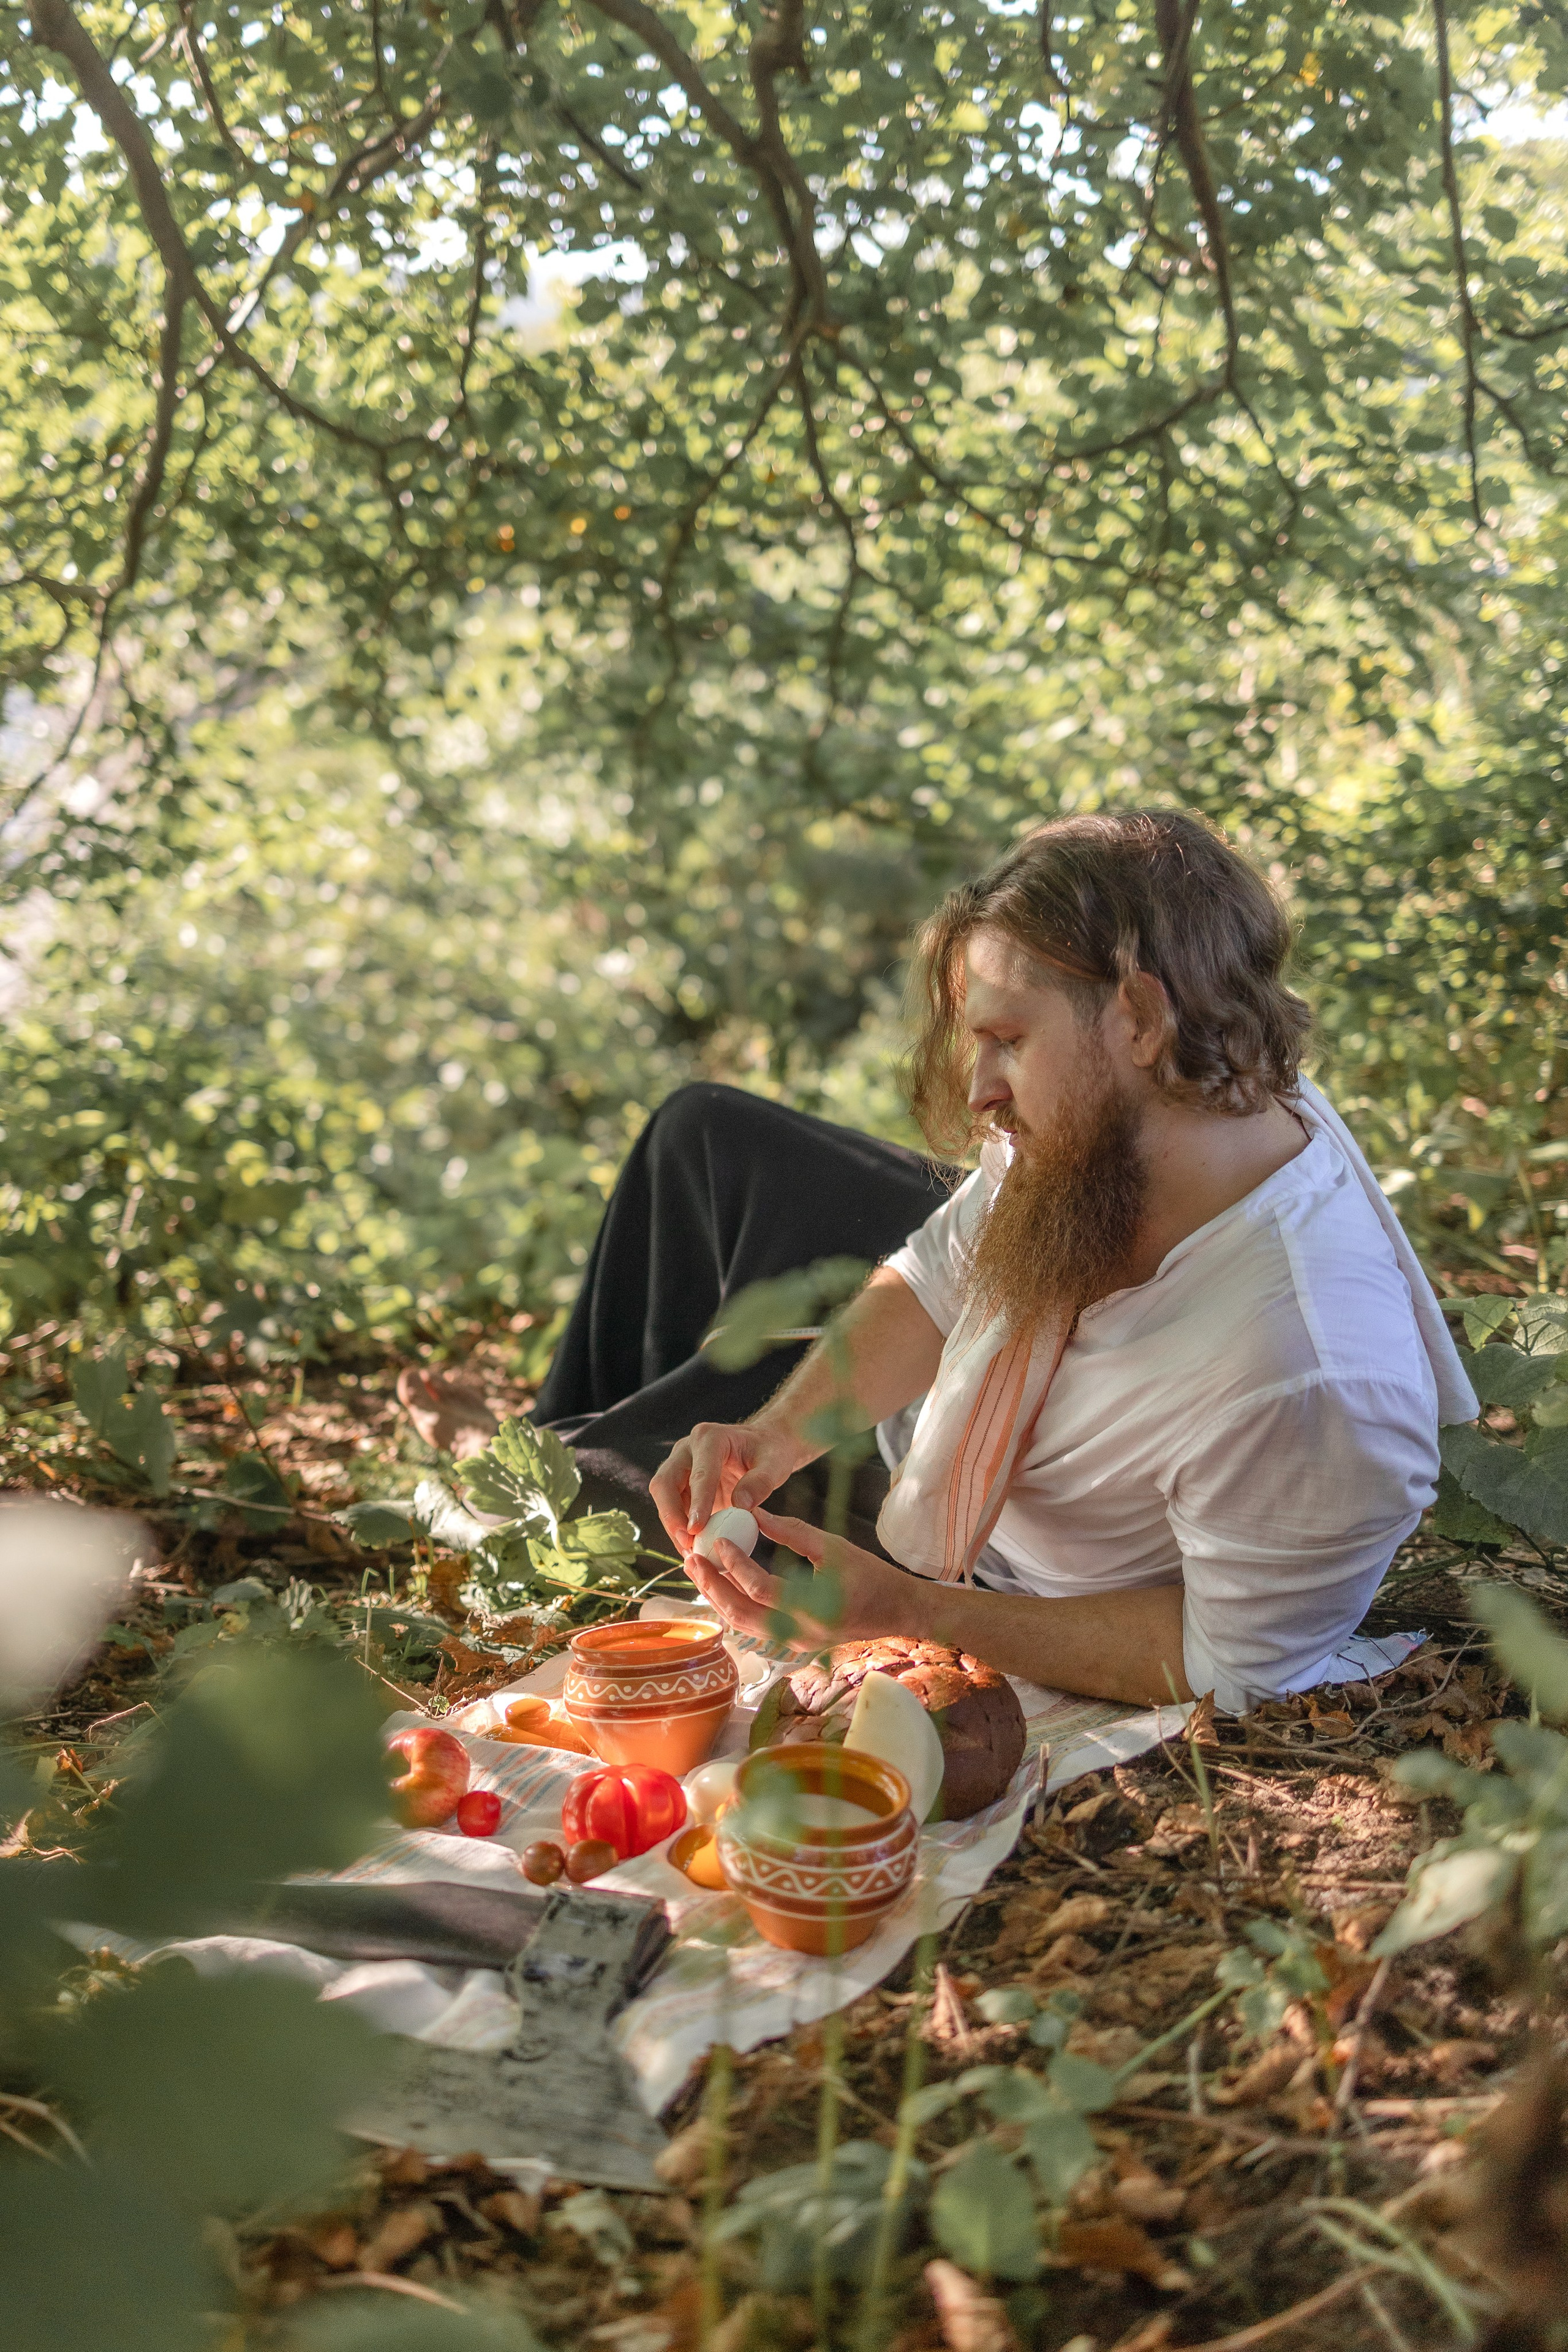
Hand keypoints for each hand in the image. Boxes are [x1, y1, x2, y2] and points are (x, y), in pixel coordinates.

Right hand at [650, 1422, 804, 1554]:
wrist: (763, 1446)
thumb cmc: (769, 1451)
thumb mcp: (775, 1463)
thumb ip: (761, 1482)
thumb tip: (740, 1506)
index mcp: (710, 1438)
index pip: (699, 1473)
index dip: (696, 1502)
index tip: (696, 1529)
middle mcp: (687, 1450)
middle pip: (665, 1483)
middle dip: (671, 1516)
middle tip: (687, 1544)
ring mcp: (680, 1466)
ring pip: (663, 1498)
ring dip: (673, 1527)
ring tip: (691, 1553)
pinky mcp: (681, 1484)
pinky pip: (672, 1508)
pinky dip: (679, 1529)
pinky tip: (693, 1548)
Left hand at [682, 1507, 923, 1654]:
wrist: (898, 1611)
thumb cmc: (871, 1575)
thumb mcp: (833, 1546)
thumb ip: (792, 1531)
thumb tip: (752, 1513)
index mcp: (812, 1609)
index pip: (760, 1588)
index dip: (735, 1564)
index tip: (718, 1540)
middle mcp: (798, 1634)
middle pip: (741, 1614)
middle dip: (712, 1586)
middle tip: (692, 1559)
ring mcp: (794, 1644)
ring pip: (742, 1625)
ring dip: (717, 1598)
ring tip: (699, 1571)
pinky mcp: (793, 1644)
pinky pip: (754, 1627)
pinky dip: (734, 1606)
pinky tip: (721, 1586)